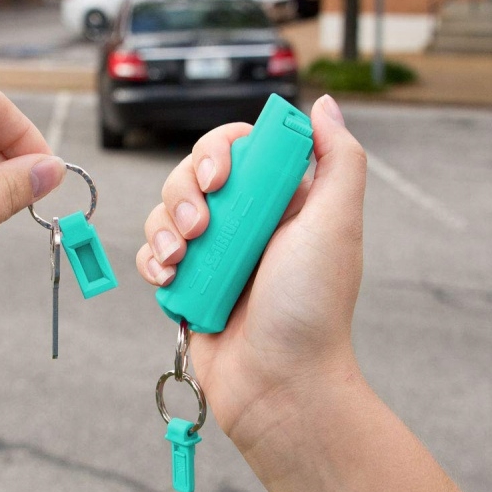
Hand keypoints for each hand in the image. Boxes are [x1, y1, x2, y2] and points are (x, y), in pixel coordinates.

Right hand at [136, 95, 366, 445]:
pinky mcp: (187, 284)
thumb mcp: (336, 224)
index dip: (218, 150)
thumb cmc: (311, 307)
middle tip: (202, 227)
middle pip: (191, 175)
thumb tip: (323, 106)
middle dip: (184, 193)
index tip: (217, 176)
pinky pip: (153, 253)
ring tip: (182, 258)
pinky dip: (153, 260)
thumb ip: (339, 159)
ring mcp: (213, 254)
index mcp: (281, 201)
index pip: (238, 148)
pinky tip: (169, 277)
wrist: (280, 384)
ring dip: (163, 227)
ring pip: (165, 211)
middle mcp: (245, 222)